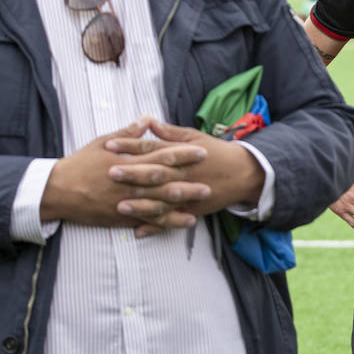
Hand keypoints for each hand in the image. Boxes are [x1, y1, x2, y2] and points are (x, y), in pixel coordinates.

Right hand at [41, 121, 209, 228]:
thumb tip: (147, 119)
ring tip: (203, 199)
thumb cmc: (80, 164)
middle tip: (211, 178)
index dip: (182, 154)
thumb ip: (128, 133)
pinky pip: (149, 219)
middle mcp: (130, 182)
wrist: (57, 191)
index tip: (201, 151)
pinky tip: (185, 221)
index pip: (160, 156)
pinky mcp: (122, 216)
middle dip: (188, 179)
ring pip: (160, 202)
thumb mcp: (102, 142)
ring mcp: (127, 200)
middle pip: (164, 180)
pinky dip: (168, 221)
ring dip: (183, 201)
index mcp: (127, 161)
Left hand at [106, 117, 264, 211]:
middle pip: (154, 173)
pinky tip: (138, 231)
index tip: (109, 145)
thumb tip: (148, 122)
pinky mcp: (192, 208)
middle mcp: (182, 173)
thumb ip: (170, 132)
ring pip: (161, 200)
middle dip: (132, 174)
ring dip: (140, 204)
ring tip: (120, 206)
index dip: (130, 146)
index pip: (151, 147)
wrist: (243, 172)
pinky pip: (171, 219)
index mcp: (181, 153)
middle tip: (110, 173)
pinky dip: (155, 226)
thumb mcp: (195, 137)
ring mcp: (187, 193)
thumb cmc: (217, 153)